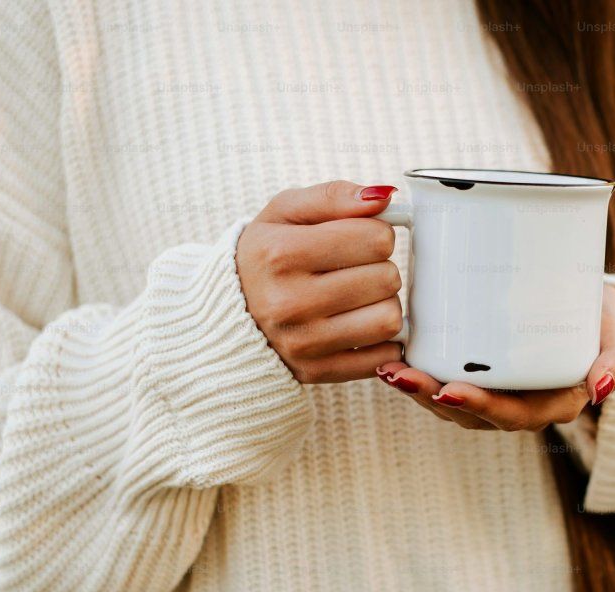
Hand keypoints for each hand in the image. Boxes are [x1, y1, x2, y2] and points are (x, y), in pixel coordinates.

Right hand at [237, 181, 404, 383]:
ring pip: (389, 320)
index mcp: (281, 254)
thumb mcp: (285, 212)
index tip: (358, 240)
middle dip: (379, 269)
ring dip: (382, 305)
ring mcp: (302, 343)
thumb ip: (334, 196)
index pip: (376, 238)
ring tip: (357, 298)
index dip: (376, 234)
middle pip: (387, 279)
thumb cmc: (266, 255)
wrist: (225, 312)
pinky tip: (359, 325)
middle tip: (355, 270)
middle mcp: (289, 302)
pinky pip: (383, 358)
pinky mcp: (316, 372)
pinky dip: (382, 341)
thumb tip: (384, 197)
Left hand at [377, 284, 614, 430]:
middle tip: (401, 375)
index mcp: (553, 402)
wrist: (586, 298)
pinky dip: (418, 373)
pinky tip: (392, 357)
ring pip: (450, 403)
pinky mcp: (475, 372)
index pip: (513, 415)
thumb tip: (600, 389)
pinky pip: (443, 381)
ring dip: (417, 389)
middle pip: (471, 414)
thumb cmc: (600, 313)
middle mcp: (520, 404)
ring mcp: (495, 391)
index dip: (479, 406)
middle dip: (431, 397)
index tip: (448, 388)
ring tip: (388, 367)